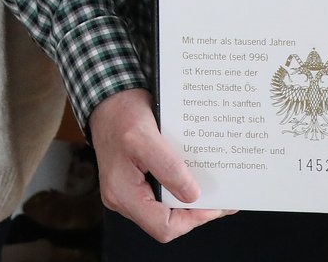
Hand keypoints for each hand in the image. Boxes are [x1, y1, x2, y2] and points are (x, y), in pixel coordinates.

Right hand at [86, 89, 232, 242]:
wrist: (107, 100)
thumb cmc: (121, 115)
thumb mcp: (145, 137)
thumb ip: (167, 168)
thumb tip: (192, 196)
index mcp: (122, 193)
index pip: (163, 227)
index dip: (192, 219)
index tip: (215, 204)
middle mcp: (123, 198)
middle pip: (165, 222)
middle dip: (195, 211)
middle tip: (220, 197)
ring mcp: (128, 192)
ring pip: (165, 209)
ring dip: (189, 200)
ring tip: (211, 189)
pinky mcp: (135, 182)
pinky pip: (161, 195)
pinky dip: (179, 189)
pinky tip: (194, 178)